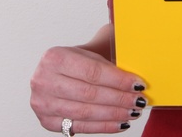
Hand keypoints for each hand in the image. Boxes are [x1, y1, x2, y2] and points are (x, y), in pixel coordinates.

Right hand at [30, 27, 146, 133]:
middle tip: (139, 100)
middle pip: (89, 94)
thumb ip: (110, 65)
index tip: (138, 84)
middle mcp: (43, 80)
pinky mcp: (47, 121)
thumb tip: (136, 82)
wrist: (58, 72)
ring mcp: (42, 103)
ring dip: (114, 114)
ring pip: (85, 112)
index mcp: (54, 57)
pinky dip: (103, 126)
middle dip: (119, 99)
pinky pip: (80, 126)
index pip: (93, 72)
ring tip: (132, 112)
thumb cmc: (78, 62)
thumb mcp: (91, 54)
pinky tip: (120, 123)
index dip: (118, 80)